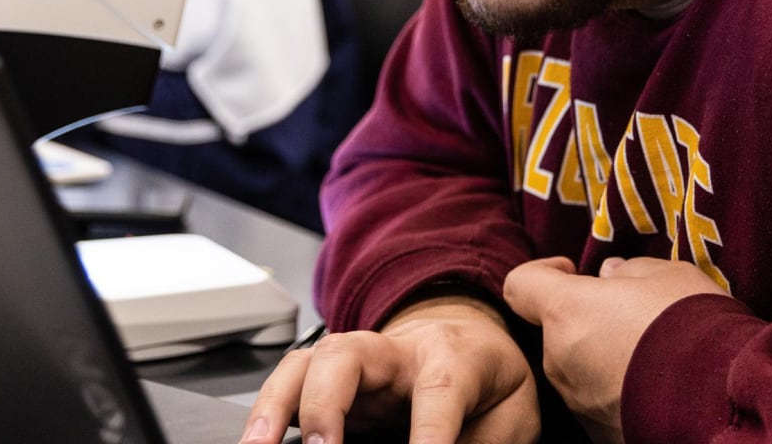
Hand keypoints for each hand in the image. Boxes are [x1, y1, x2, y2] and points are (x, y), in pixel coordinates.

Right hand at [240, 294, 537, 443]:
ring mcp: (354, 359)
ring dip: (276, 406)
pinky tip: (258, 440)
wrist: (466, 338)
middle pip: (347, 354)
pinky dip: (267, 412)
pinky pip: (289, 383)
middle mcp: (394, 351)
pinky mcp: (328, 377)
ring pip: (305, 363)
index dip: (430, 436)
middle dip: (328, 402)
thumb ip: (486, 441)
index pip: (438, 393)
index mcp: (453, 357)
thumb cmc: (489, 383)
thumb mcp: (514, 415)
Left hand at [502, 257, 728, 443]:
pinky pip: (598, 402)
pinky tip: (656, 386)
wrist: (721, 401)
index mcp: (566, 310)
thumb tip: (610, 274)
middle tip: (632, 316)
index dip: (542, 273)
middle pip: (555, 330)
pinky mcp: (598, 434)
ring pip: (576, 367)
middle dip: (585, 319)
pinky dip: (617, 391)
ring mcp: (577, 401)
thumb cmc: (692, 326)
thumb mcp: (668, 276)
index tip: (572, 271)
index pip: (520, 285)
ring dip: (601, 357)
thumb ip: (630, 270)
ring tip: (652, 355)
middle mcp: (559, 358)